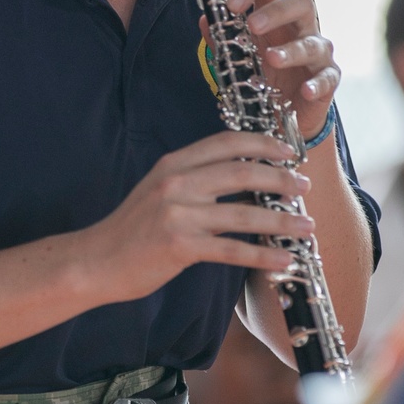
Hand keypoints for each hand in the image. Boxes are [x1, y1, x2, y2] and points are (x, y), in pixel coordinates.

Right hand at [86, 129, 314, 302]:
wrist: (95, 261)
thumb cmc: (132, 230)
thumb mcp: (158, 191)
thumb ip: (193, 180)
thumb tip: (241, 180)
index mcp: (173, 164)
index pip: (225, 143)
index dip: (262, 143)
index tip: (288, 151)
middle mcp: (177, 183)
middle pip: (243, 172)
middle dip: (281, 178)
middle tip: (304, 187)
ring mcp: (178, 214)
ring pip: (245, 212)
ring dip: (282, 221)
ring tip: (307, 227)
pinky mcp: (180, 246)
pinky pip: (232, 249)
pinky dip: (263, 255)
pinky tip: (283, 260)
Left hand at [214, 0, 340, 141]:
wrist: (282, 116)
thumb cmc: (264, 77)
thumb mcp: (238, 58)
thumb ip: (222, 39)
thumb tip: (205, 19)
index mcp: (275, 16)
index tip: (231, 4)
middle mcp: (300, 28)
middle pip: (300, 2)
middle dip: (276, 11)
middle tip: (253, 25)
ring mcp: (317, 52)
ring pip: (312, 43)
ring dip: (290, 50)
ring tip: (271, 59)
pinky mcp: (328, 77)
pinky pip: (327, 77)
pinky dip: (316, 83)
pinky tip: (304, 90)